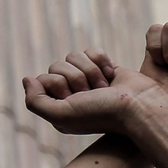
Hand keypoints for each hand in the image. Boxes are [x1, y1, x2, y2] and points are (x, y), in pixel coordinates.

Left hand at [22, 50, 165, 135]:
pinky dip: (101, 60)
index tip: (76, 99)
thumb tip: (27, 79)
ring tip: (104, 87)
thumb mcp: (61, 116)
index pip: (43, 79)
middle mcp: (73, 93)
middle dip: (76, 78)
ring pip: (73, 56)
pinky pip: (91, 51)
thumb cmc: (102, 114)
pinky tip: (111, 76)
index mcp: (60, 106)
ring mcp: (88, 79)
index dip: (59, 84)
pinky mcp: (104, 67)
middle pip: (57, 66)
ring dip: (90, 71)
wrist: (139, 108)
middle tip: (93, 94)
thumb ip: (35, 102)